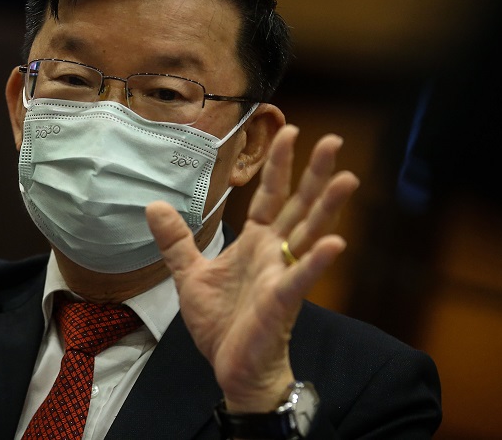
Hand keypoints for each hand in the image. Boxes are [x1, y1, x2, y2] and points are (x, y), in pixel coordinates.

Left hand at [146, 124, 358, 411]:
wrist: (232, 368)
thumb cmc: (222, 324)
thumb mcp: (189, 275)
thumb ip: (175, 240)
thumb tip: (154, 205)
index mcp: (255, 243)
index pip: (269, 196)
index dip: (278, 165)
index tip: (287, 131)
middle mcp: (274, 253)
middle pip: (298, 205)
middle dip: (314, 173)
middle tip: (333, 141)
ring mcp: (282, 275)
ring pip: (309, 233)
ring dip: (328, 206)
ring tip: (347, 178)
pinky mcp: (282, 301)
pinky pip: (302, 278)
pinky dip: (318, 261)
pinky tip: (336, 242)